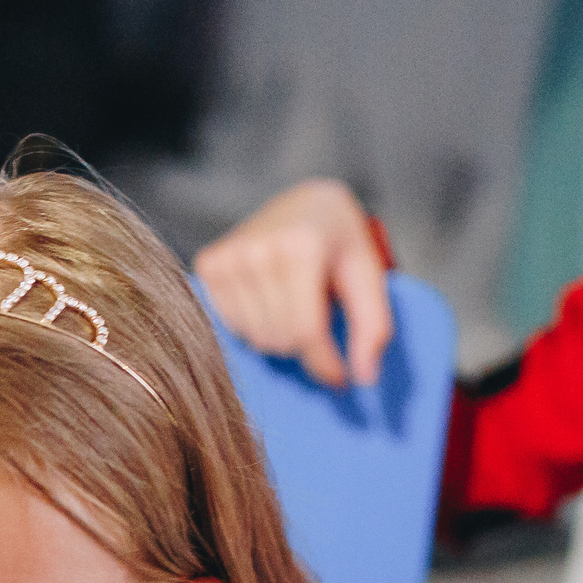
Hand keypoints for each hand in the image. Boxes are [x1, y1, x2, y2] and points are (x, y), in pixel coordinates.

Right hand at [190, 179, 393, 388]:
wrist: (306, 203)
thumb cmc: (341, 241)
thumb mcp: (368, 276)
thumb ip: (372, 326)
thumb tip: (364, 378)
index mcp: (301, 247)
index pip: (306, 331)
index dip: (326, 365)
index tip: (341, 380)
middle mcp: (258, 250)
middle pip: (280, 338)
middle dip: (306, 346)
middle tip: (320, 321)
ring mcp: (228, 257)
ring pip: (256, 337)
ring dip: (281, 336)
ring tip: (297, 306)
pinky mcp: (209, 264)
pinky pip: (233, 325)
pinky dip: (256, 324)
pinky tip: (271, 299)